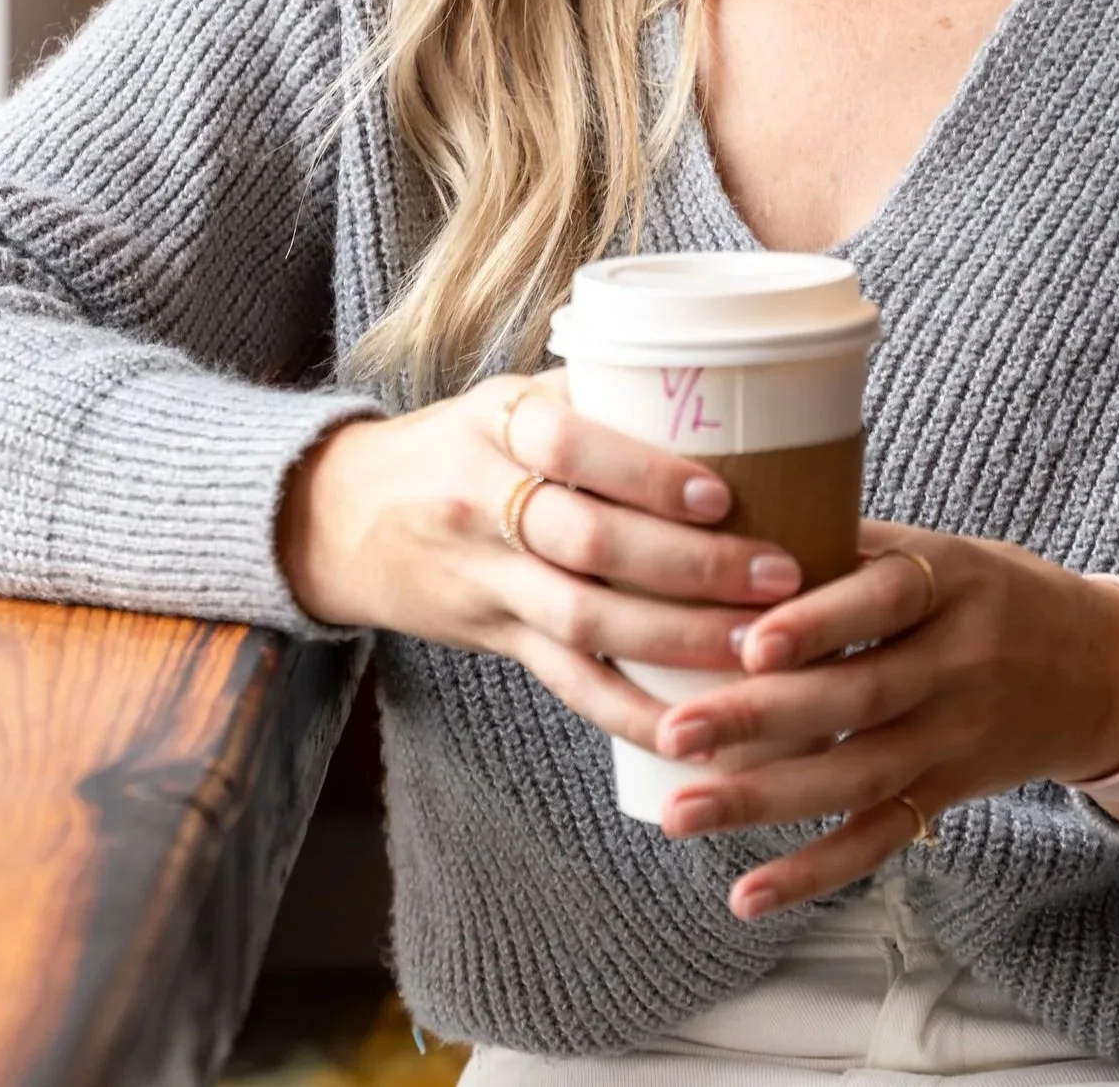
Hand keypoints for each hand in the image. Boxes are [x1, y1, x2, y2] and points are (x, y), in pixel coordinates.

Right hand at [275, 375, 806, 753]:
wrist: (340, 515)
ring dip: (676, 639)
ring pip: (583, 618)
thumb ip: (595, 398)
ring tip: (757, 646)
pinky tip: (689, 729)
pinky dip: (629, 709)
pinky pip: (565, 682)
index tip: (723, 492)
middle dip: (690, 565)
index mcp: (494, 424)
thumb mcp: (505, 399)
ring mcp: (485, 578)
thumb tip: (722, 390)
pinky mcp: (493, 638)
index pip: (568, 443)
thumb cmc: (455, 443)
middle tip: (778, 574)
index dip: (644, 472)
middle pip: (587, 540)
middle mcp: (482, 501)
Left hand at [647, 522, 1118, 919]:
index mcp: (949, 582)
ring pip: (858, 776)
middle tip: (674, 733)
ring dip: (765, 801)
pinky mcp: (952, 792)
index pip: (882, 601)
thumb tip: (732, 537)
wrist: (1104, 669)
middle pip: (856, 696)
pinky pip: (881, 837)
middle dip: (759, 718)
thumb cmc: (992, 591)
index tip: (747, 640)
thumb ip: (851, 547)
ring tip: (681, 812)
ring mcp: (956, 736)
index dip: (818, 621)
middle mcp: (956, 662)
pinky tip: (746, 893)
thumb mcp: (942, 549)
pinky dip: (815, 870)